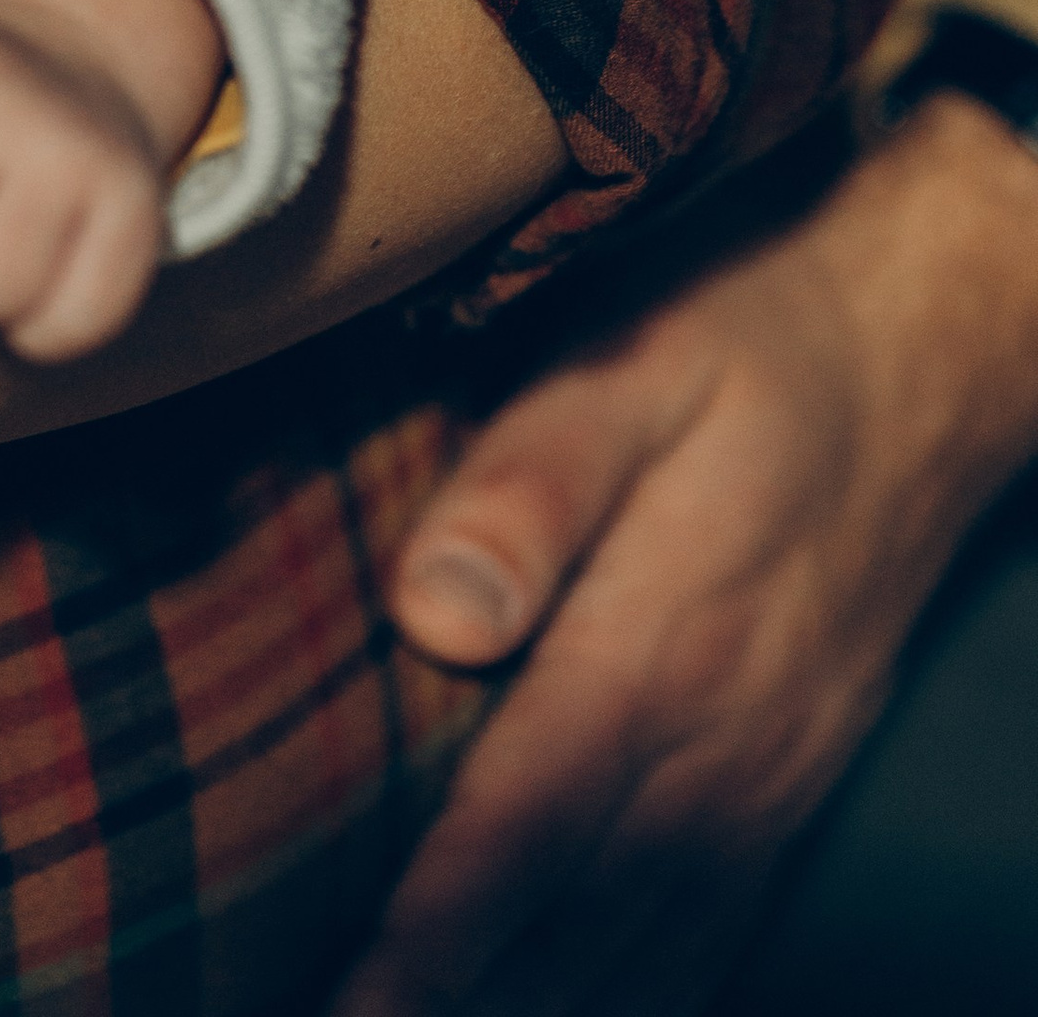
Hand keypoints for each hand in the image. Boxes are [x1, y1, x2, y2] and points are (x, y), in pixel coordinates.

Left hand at [332, 92, 1037, 1015]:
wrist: (922, 341)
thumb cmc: (748, 335)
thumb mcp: (628, 365)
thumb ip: (529, 488)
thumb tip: (434, 615)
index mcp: (661, 649)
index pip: (527, 830)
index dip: (439, 931)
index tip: (362, 1001)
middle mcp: (720, 745)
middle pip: (580, 923)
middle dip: (466, 1002)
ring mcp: (767, 772)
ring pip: (650, 946)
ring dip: (546, 1008)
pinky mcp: (791, 774)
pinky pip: (713, 923)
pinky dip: (644, 987)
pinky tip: (573, 1005)